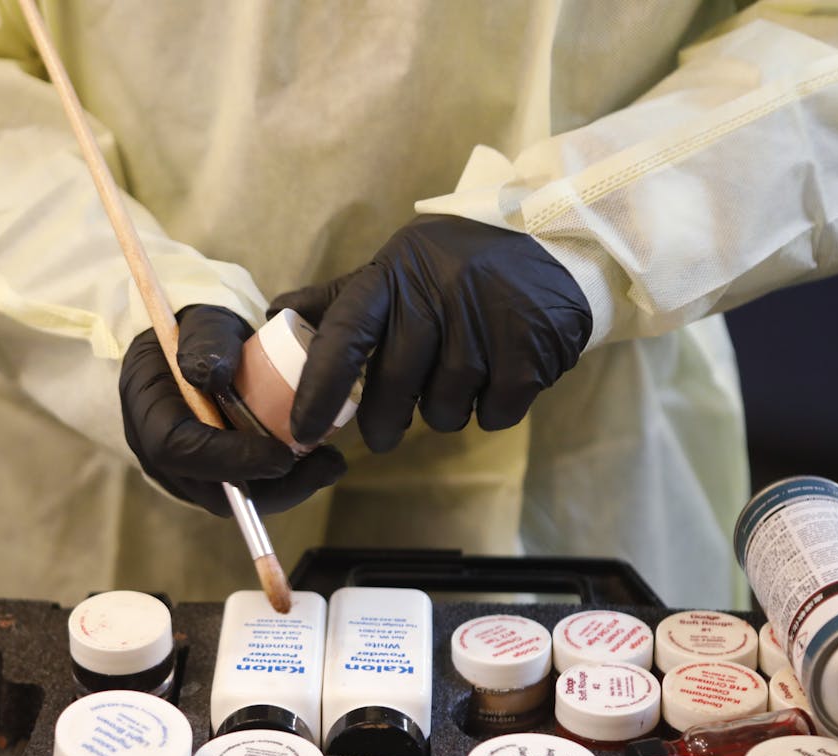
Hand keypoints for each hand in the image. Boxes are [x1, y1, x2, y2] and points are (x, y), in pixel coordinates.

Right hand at [119, 305, 346, 515]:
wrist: (197, 348)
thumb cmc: (199, 332)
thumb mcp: (204, 322)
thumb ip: (207, 340)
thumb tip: (212, 373)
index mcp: (146, 407)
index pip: (176, 448)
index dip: (229, 458)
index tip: (281, 455)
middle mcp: (157, 450)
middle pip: (208, 489)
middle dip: (269, 486)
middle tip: (323, 466)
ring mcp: (183, 470)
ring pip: (233, 498)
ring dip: (285, 489)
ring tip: (329, 464)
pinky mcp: (210, 477)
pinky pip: (245, 491)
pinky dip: (284, 483)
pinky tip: (319, 463)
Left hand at [273, 214, 591, 450]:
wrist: (558, 242)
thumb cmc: (461, 264)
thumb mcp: (400, 266)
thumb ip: (341, 299)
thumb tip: (279, 314)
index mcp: (394, 274)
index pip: (343, 338)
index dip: (318, 391)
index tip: (303, 432)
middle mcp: (436, 294)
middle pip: (395, 388)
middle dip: (384, 421)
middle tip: (384, 432)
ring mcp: (485, 323)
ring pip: (444, 410)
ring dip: (446, 409)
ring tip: (462, 374)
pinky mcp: (529, 352)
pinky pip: (493, 414)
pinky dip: (493, 408)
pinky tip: (500, 373)